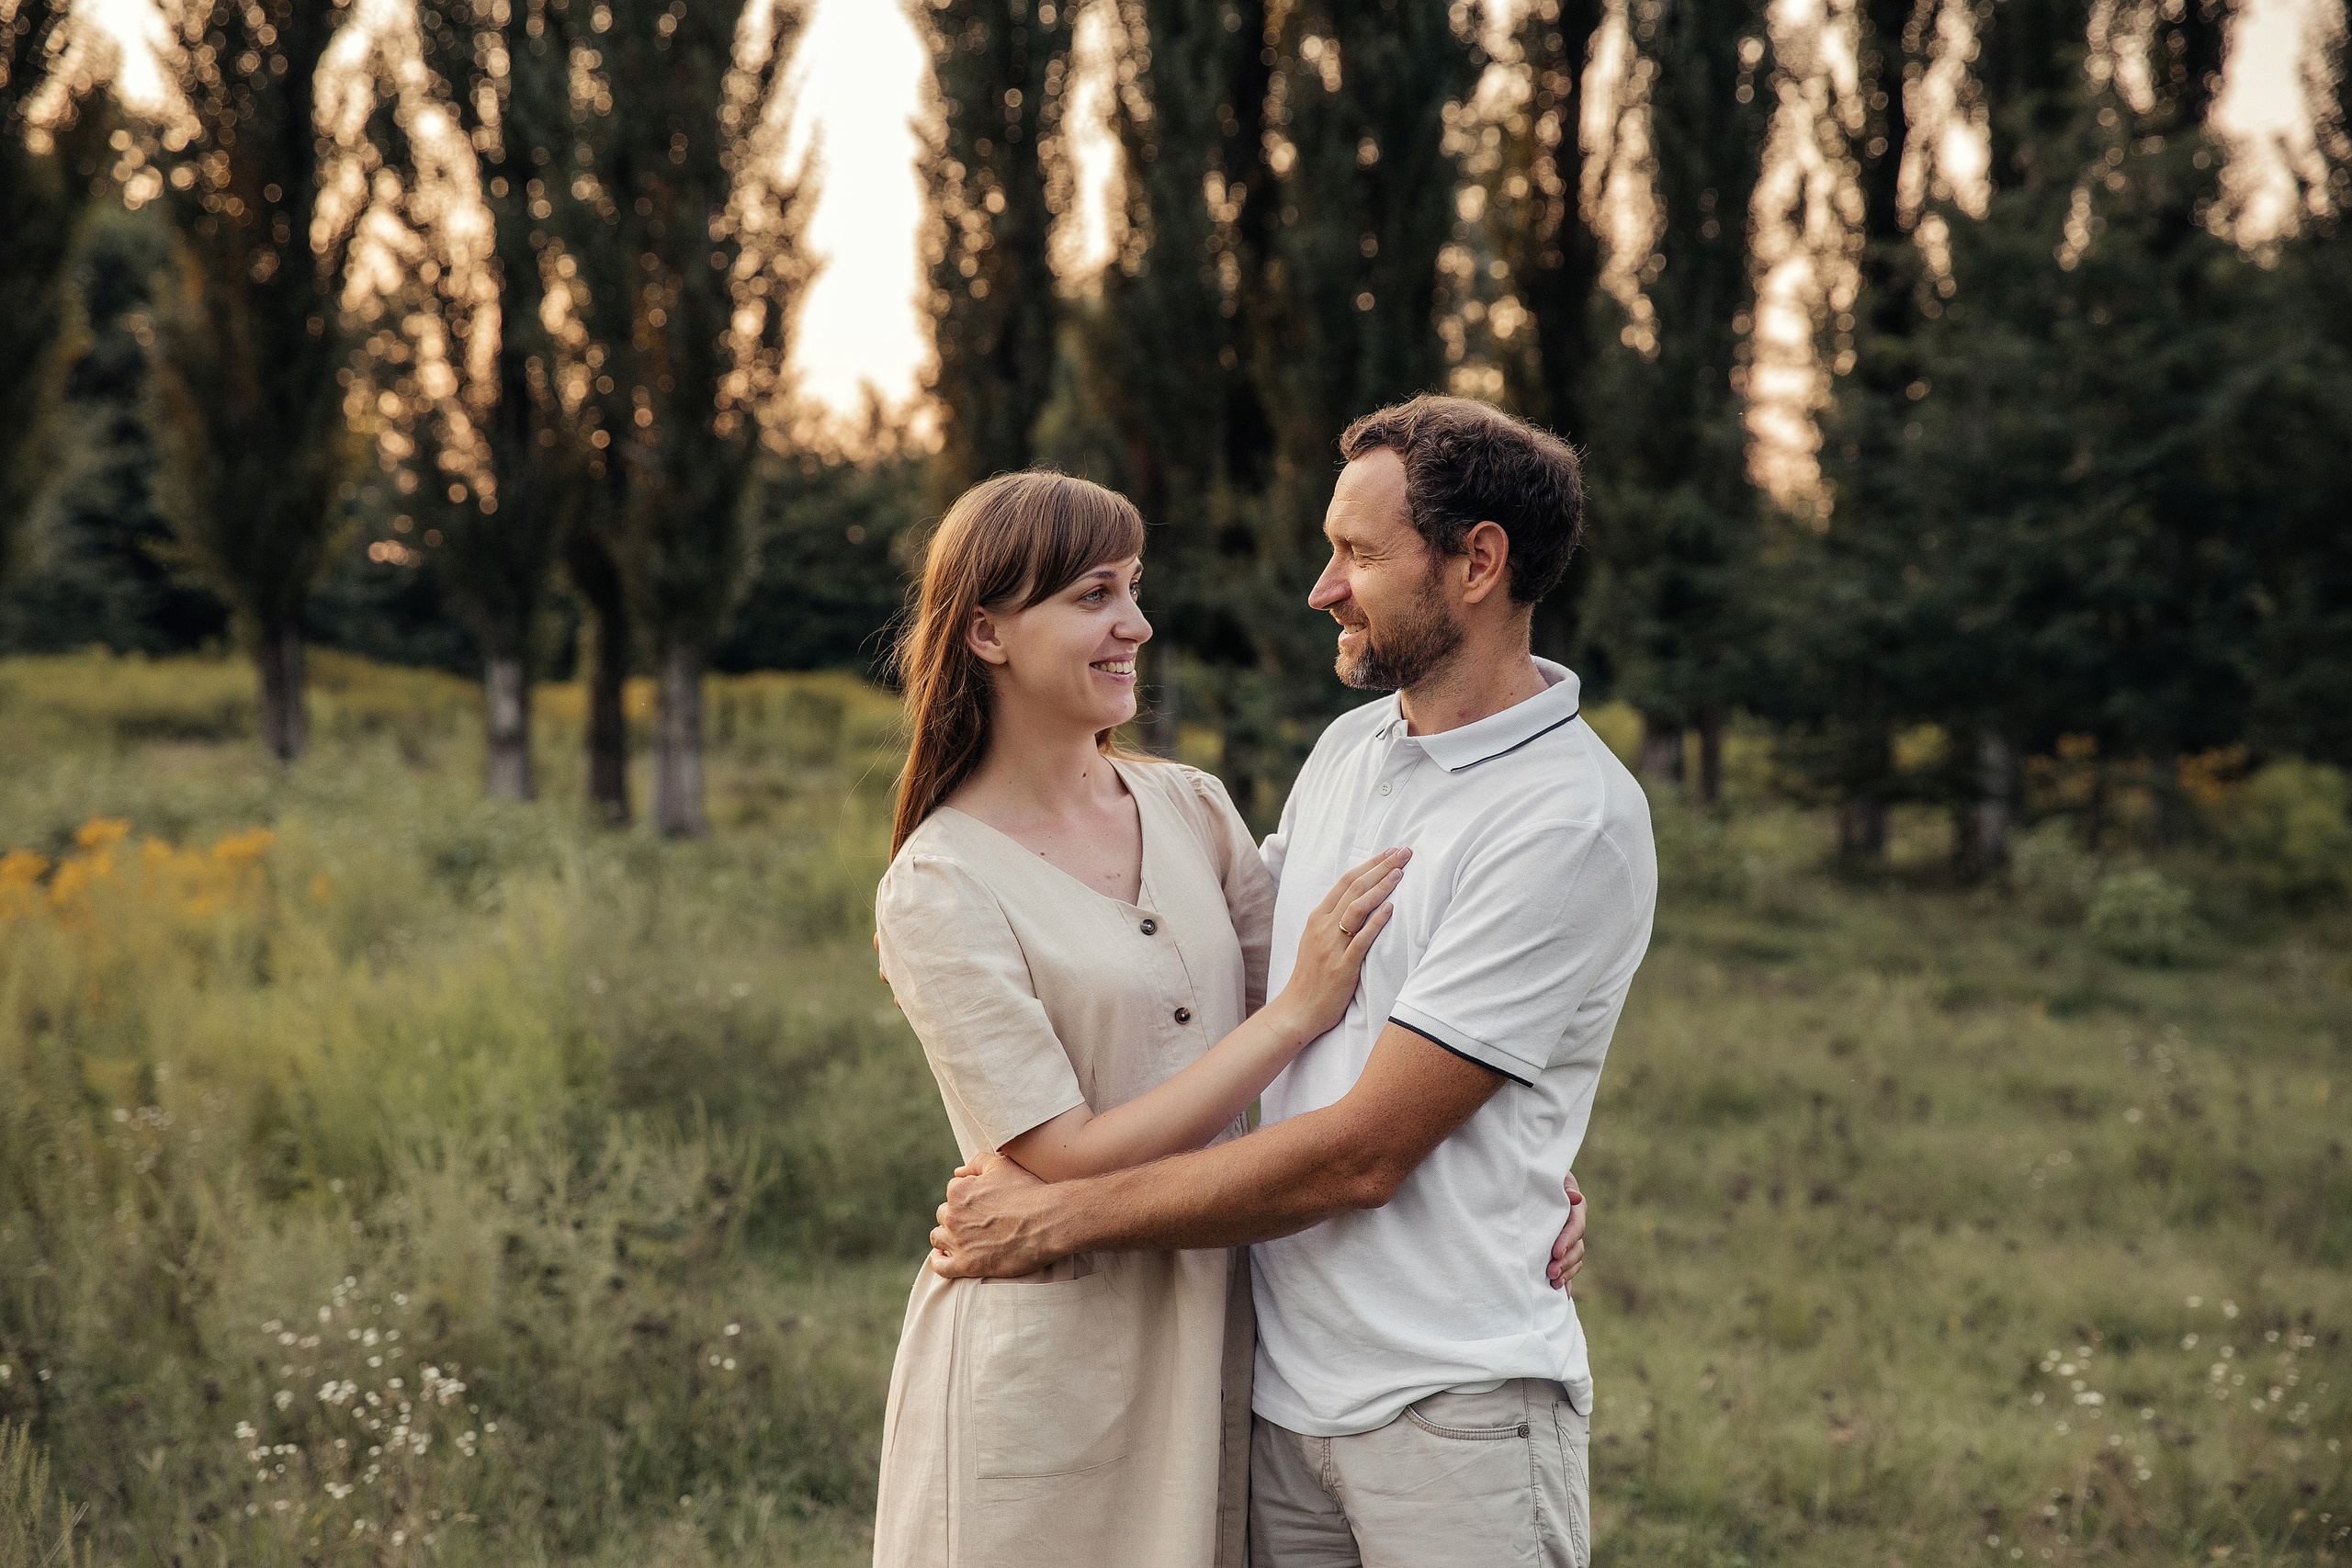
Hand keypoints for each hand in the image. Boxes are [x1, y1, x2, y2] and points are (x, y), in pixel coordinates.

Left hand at [930, 1151, 1057, 1277]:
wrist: (1048, 1222)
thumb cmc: (1028, 1191)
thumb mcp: (1002, 1166)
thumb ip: (976, 1163)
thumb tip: (957, 1171)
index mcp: (959, 1191)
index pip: (953, 1191)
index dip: (966, 1197)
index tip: (980, 1204)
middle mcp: (952, 1215)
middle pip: (943, 1215)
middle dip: (956, 1217)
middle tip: (975, 1222)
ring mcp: (958, 1242)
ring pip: (938, 1238)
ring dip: (946, 1237)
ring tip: (959, 1239)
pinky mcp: (967, 1264)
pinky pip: (940, 1266)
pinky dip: (939, 1261)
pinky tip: (944, 1258)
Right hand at [1266, 848, 1408, 1043]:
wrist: (1298, 1009)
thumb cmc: (1311, 976)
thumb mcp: (1316, 940)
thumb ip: (1333, 920)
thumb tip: (1358, 900)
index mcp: (1316, 918)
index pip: (1346, 881)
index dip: (1369, 864)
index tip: (1390, 852)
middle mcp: (1322, 927)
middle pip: (1354, 888)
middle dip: (1381, 867)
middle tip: (1403, 852)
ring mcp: (1332, 946)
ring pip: (1358, 908)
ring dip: (1380, 887)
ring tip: (1400, 873)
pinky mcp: (1342, 967)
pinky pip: (1361, 940)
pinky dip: (1376, 922)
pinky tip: (1390, 909)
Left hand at [1548, 1171, 1584, 1292]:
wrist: (1534, 1181)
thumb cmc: (1541, 1176)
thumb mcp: (1552, 1177)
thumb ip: (1563, 1187)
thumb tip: (1576, 1198)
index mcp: (1574, 1209)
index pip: (1576, 1226)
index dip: (1567, 1240)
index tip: (1555, 1252)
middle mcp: (1575, 1226)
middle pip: (1577, 1248)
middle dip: (1565, 1262)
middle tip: (1551, 1273)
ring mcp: (1569, 1240)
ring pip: (1575, 1260)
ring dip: (1566, 1273)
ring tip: (1554, 1284)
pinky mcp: (1562, 1250)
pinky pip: (1569, 1268)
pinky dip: (1568, 1282)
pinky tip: (1563, 1294)